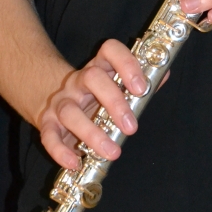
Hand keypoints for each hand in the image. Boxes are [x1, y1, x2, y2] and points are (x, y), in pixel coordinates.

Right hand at [37, 39, 149, 170]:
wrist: (53, 98)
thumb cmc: (96, 95)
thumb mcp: (117, 84)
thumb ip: (141, 81)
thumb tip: (164, 73)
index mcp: (99, 66)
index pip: (110, 50)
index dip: (126, 64)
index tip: (141, 87)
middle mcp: (78, 80)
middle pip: (92, 78)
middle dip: (113, 102)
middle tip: (131, 127)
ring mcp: (61, 101)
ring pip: (70, 111)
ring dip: (92, 133)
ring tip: (112, 152)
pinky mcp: (47, 123)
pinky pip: (49, 136)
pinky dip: (61, 151)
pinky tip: (76, 162)